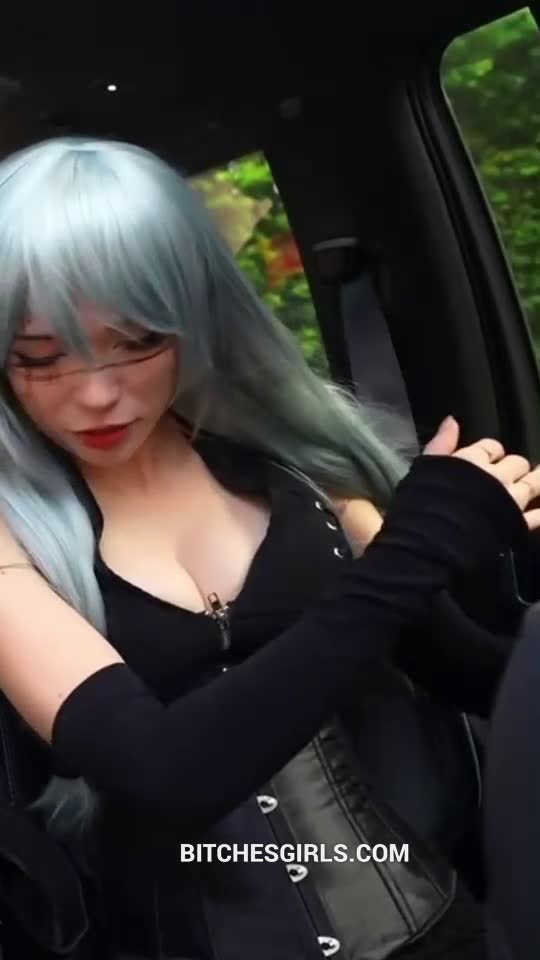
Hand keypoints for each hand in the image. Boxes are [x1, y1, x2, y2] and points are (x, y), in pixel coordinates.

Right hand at [424, 416, 539, 529]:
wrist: (437, 538)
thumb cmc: (424, 503)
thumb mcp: (426, 468)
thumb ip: (441, 444)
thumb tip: (451, 420)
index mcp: (473, 460)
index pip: (490, 447)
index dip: (490, 452)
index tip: (486, 460)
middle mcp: (496, 476)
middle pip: (515, 463)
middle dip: (513, 467)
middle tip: (509, 475)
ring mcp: (510, 500)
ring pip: (532, 484)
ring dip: (536, 481)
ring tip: (538, 480)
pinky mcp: (517, 524)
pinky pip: (536, 517)